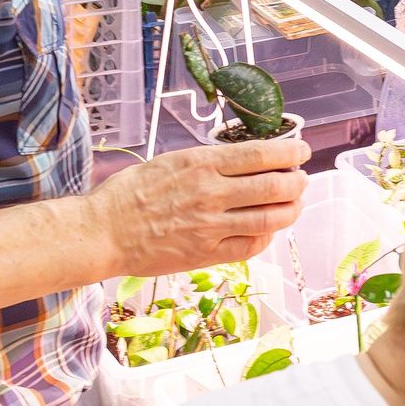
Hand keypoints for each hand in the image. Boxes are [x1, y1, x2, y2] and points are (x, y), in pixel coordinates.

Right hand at [89, 137, 310, 272]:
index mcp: (202, 164)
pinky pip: (250, 246)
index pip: (262, 155)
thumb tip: (245, 160)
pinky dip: (267, 237)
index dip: (290, 153)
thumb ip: (208, 162)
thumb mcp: (171, 160)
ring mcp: (210, 226)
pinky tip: (268, 230)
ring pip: (270, 218)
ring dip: (291, 210)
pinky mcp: (205, 254)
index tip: (301, 151)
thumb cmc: (130, 193)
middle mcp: (211, 193)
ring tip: (295, 204)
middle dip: (297, 182)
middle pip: (275, 187)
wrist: (103, 232)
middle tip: (301, 179)